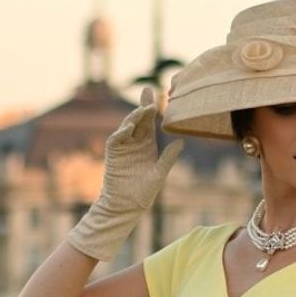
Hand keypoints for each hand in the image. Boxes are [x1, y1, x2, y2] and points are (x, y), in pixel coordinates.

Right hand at [66, 86, 184, 262]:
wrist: (126, 206)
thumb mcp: (159, 173)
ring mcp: (123, 147)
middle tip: (149, 90)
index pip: (150, 123)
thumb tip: (182, 141)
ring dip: (134, 117)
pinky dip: (121, 133)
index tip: (160, 95)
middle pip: (139, 120)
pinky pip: (116, 139)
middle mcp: (135, 143)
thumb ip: (169, 158)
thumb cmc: (143, 193)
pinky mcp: (113, 155)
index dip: (154, 110)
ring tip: (144, 109)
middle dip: (143, 105)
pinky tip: (129, 128)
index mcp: (147, 146)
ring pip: (128, 126)